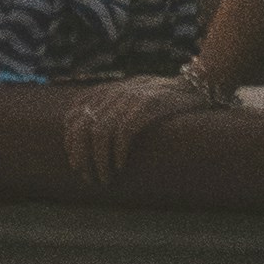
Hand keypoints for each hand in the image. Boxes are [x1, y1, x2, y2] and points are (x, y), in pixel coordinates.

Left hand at [62, 63, 203, 183]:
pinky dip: (118, 152)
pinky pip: (124, 132)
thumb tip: (88, 134)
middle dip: (80, 155)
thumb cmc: (162, 97)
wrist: (194, 85)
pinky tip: (119, 166)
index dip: (69, 140)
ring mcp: (131, 98)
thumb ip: (110, 106)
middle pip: (82, 126)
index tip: (74, 161)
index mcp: (107, 90)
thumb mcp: (131, 95)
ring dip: (99, 160)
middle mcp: (114, 92)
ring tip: (104, 178)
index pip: (73, 114)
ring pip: (100, 133)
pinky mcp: (148, 106)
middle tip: (87, 176)